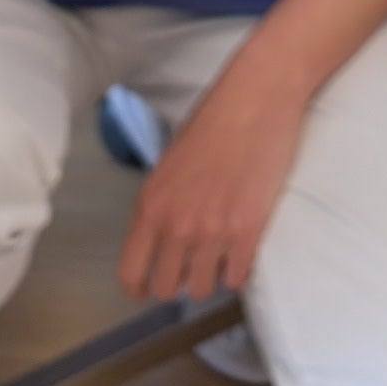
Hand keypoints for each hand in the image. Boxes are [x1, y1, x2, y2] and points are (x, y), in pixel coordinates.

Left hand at [116, 57, 307, 302]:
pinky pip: (237, 278)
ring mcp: (212, 231)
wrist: (257, 96)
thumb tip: (163, 240)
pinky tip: (242, 249)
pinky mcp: (248, 230)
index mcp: (150, 205)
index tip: (150, 286)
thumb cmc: (214, 121)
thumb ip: (161, 206)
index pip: (129, 273)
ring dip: (210, 275)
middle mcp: (176, 224)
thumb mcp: (169, 164)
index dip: (139, 287)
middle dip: (178, 280)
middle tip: (192, 263)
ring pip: (202, 288)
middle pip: (166, 288)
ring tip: (220, 252)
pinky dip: (239, 270)